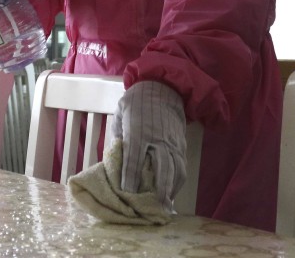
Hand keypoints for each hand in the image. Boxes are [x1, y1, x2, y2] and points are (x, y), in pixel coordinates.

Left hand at [112, 81, 187, 209]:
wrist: (163, 89)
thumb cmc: (137, 102)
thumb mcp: (121, 114)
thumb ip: (117, 136)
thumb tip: (112, 158)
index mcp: (139, 130)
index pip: (135, 156)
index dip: (130, 175)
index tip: (127, 191)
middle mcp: (159, 138)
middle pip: (162, 166)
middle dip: (158, 188)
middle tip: (152, 206)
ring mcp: (173, 142)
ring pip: (176, 169)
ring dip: (171, 189)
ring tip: (163, 206)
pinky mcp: (181, 145)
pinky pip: (182, 167)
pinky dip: (178, 182)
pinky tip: (171, 193)